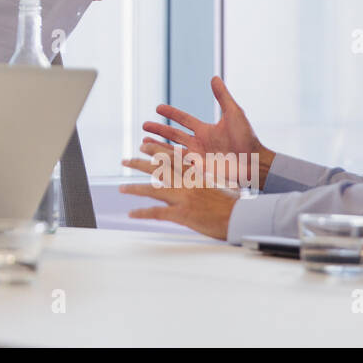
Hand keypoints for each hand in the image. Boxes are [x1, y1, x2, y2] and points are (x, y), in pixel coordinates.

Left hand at [118, 155, 239, 239]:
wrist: (241, 216)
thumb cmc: (236, 202)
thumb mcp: (223, 182)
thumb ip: (210, 176)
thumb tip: (205, 173)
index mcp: (195, 173)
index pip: (171, 158)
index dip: (155, 151)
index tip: (143, 145)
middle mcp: (186, 182)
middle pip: (157, 170)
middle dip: (139, 163)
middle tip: (124, 160)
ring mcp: (182, 197)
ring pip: (152, 190)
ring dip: (134, 188)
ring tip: (121, 188)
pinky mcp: (181, 213)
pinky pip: (156, 213)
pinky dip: (142, 213)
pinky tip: (131, 214)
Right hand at [141, 76, 274, 189]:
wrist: (254, 163)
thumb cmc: (247, 138)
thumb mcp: (234, 113)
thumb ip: (222, 96)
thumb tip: (214, 77)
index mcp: (205, 130)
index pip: (184, 120)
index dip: (171, 113)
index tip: (157, 107)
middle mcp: (199, 143)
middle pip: (173, 135)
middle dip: (158, 130)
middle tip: (143, 125)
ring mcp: (198, 158)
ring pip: (172, 151)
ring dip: (157, 147)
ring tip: (143, 143)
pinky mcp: (199, 171)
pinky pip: (179, 166)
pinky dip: (166, 163)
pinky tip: (154, 162)